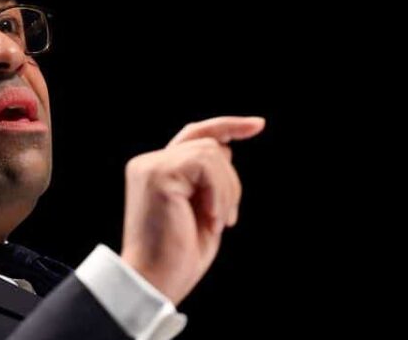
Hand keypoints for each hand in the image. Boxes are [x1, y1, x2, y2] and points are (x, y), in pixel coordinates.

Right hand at [120, 116, 264, 303]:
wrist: (154, 282)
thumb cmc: (179, 256)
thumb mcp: (203, 210)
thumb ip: (209, 179)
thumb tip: (226, 149)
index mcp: (157, 171)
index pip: (194, 135)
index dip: (227, 126)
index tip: (258, 125)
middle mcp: (148, 163)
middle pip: (210, 145)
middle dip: (230, 181)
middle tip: (227, 220)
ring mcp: (151, 166)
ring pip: (212, 153)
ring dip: (226, 190)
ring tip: (217, 222)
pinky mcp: (158, 174)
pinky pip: (206, 164)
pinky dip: (218, 192)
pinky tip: (210, 218)